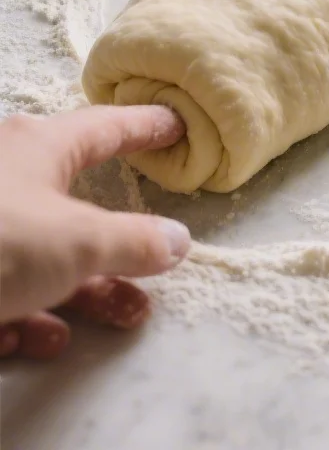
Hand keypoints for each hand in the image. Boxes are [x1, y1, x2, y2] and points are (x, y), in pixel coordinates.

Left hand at [0, 105, 189, 359]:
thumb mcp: (76, 242)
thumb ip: (133, 241)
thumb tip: (178, 239)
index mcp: (39, 147)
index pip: (105, 127)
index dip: (143, 127)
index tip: (174, 123)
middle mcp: (7, 175)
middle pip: (76, 205)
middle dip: (119, 243)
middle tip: (156, 263)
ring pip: (41, 253)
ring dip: (83, 289)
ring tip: (122, 317)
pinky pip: (0, 286)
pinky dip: (26, 312)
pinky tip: (42, 338)